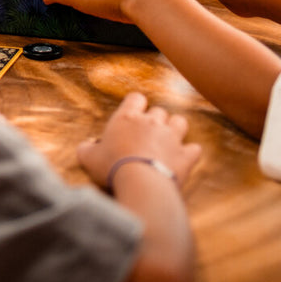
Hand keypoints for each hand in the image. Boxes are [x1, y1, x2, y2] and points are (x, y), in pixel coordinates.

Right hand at [78, 92, 200, 190]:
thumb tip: (87, 145)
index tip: (131, 117)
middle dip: (155, 121)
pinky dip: (189, 153)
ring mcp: (171, 137)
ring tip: (167, 142)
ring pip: (180, 122)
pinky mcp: (185, 155)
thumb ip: (86, 147)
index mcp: (127, 117)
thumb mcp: (87, 157)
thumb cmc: (111, 167)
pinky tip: (182, 159)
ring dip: (175, 130)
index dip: (135, 105)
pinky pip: (194, 148)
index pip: (136, 98)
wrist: (140, 183)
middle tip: (146, 137)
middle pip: (159, 111)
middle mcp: (152, 122)